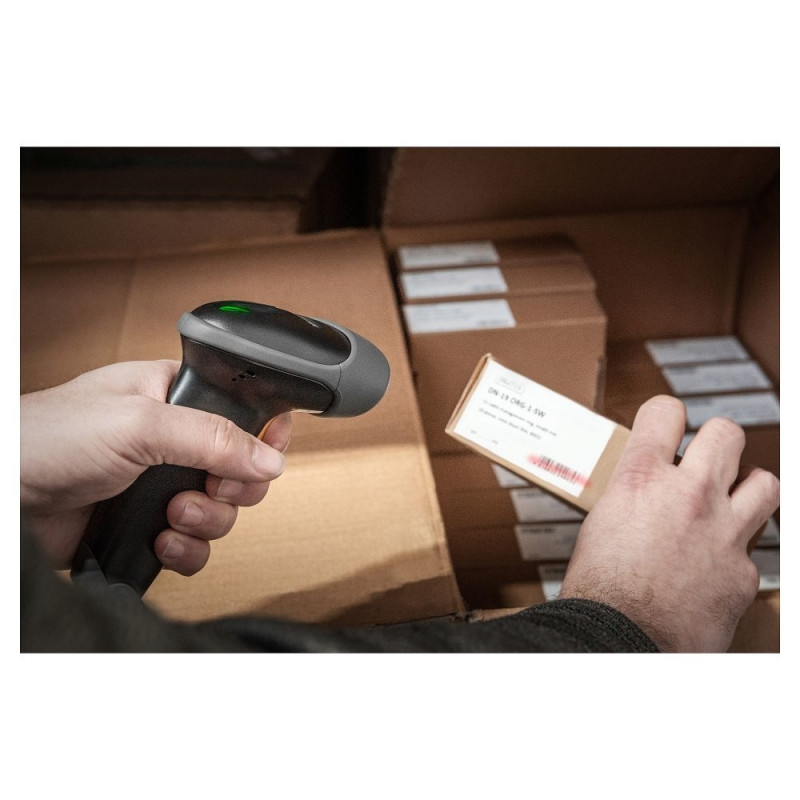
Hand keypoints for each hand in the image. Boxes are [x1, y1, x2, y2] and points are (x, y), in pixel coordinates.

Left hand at [20, 360, 290, 575]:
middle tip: (211, 485)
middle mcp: (173, 440)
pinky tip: (161, 541)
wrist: (3, 498)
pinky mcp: (147, 525)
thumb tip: (270, 458)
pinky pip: (196, 544)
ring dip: (206, 519)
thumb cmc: (47, 437)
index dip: (263, 431)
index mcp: (173, 396)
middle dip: (233, 485)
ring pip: (223, 510)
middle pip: (241, 467)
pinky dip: (187, 549)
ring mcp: (161, 485)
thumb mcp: (140, 422)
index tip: (266, 452)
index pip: (241, 409)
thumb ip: (212, 437)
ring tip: (172, 513)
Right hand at [560, 395, 778, 651]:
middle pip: (727, 434)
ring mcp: (723, 533)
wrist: (618, 642)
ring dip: (747, 489)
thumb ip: (633, 497)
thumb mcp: (601, 524)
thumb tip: (646, 490)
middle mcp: (688, 496)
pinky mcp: (742, 573)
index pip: (666, 412)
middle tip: (706, 461)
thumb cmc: (598, 590)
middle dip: (717, 442)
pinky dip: (736, 555)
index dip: (666, 417)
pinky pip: (752, 551)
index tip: (667, 427)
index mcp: (641, 479)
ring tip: (729, 503)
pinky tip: (714, 568)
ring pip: (765, 484)